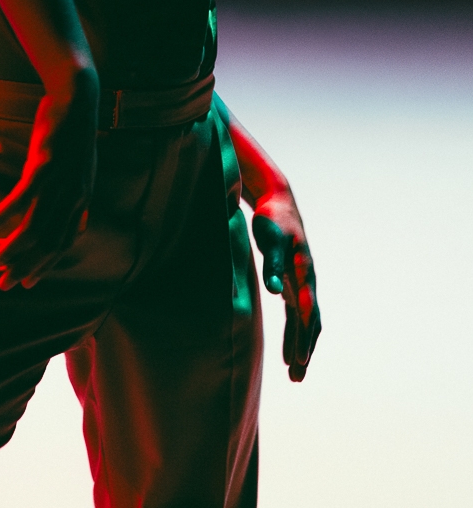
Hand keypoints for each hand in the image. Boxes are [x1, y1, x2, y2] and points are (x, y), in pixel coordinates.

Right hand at [0, 67, 98, 290]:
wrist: (77, 97)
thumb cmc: (74, 133)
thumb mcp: (83, 171)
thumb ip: (79, 201)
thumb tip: (80, 227)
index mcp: (81, 199)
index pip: (62, 243)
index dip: (44, 266)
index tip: (25, 282)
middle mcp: (73, 195)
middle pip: (47, 243)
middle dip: (24, 267)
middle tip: (2, 284)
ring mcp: (59, 181)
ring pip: (34, 227)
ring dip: (11, 250)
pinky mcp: (44, 164)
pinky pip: (22, 199)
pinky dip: (3, 217)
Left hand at [252, 191, 320, 381]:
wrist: (278, 203)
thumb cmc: (273, 219)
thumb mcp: (271, 238)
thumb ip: (272, 264)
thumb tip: (275, 291)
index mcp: (304, 271)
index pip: (306, 310)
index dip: (303, 335)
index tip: (300, 358)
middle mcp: (306, 281)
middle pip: (309, 322)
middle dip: (305, 349)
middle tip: (297, 377)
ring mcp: (300, 283)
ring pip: (304, 322)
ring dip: (300, 347)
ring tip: (295, 374)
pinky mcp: (292, 282)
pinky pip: (295, 314)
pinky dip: (293, 333)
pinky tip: (288, 351)